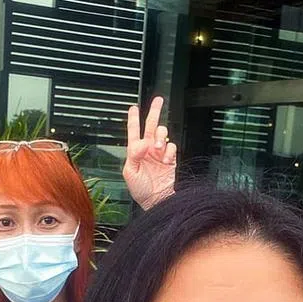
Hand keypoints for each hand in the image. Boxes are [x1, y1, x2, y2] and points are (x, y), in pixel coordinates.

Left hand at [124, 95, 176, 209]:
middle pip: (150, 126)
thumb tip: (142, 143)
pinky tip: (165, 158)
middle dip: (154, 112)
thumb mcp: (130, 173)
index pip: (134, 131)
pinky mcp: (170, 159)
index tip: (133, 108)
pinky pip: (172, 147)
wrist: (156, 200)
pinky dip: (169, 150)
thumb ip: (134, 155)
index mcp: (135, 151)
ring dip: (160, 136)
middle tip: (158, 101)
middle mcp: (148, 149)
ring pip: (162, 134)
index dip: (133, 119)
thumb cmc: (140, 190)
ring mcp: (159, 153)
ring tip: (157, 147)